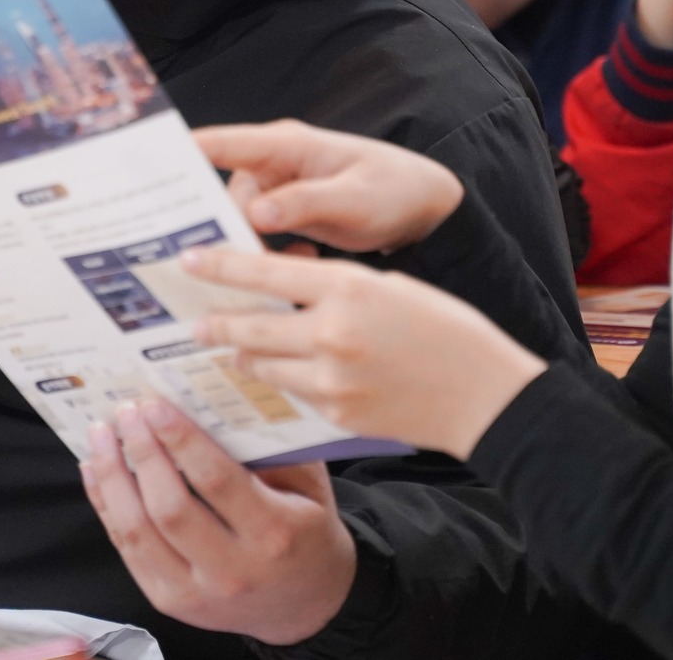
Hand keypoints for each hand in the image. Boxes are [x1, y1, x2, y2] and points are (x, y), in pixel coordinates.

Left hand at [81, 398, 355, 645]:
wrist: (304, 605)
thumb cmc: (306, 531)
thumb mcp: (309, 486)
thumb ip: (272, 448)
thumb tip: (217, 399)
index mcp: (273, 534)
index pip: (216, 480)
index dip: (180, 439)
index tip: (155, 404)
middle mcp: (232, 570)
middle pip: (169, 508)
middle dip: (142, 453)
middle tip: (127, 412)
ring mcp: (195, 593)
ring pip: (137, 531)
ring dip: (112, 478)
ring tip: (101, 436)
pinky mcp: (168, 601)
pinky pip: (127, 549)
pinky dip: (106, 506)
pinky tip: (98, 472)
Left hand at [183, 248, 546, 460]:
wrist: (483, 394)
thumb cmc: (445, 329)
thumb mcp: (391, 288)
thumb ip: (337, 289)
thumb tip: (285, 288)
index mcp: (350, 287)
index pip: (267, 271)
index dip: (222, 266)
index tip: (189, 261)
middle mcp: (333, 331)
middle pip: (251, 325)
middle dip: (216, 323)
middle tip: (192, 323)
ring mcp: (332, 377)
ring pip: (264, 364)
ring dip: (244, 355)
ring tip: (229, 348)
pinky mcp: (337, 413)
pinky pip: (294, 392)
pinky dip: (284, 380)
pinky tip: (279, 375)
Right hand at [195, 120, 463, 253]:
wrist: (427, 208)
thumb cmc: (395, 190)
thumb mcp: (353, 198)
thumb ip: (304, 203)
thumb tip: (255, 213)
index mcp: (287, 145)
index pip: (225, 142)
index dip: (182, 151)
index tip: (143, 164)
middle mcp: (276, 162)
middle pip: (226, 194)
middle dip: (223, 225)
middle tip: (228, 256)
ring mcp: (281, 188)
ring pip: (240, 220)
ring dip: (253, 245)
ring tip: (288, 259)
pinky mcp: (288, 213)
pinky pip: (259, 234)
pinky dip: (270, 253)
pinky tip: (298, 261)